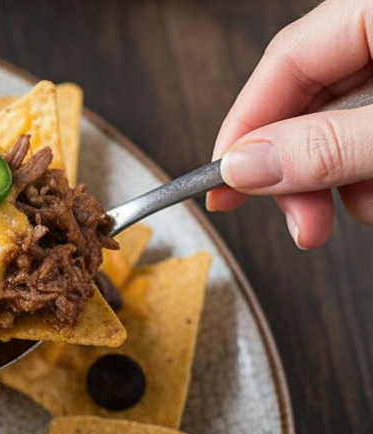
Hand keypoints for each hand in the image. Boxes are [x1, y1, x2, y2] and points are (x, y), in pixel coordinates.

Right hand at [208, 0, 372, 247]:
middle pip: (316, 98)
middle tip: (302, 225)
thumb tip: (244, 167)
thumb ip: (327, 146)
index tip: (225, 184)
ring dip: (345, 180)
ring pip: (350, 124)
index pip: (287, 59)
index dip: (248, 126)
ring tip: (366, 209)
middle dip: (306, 170)